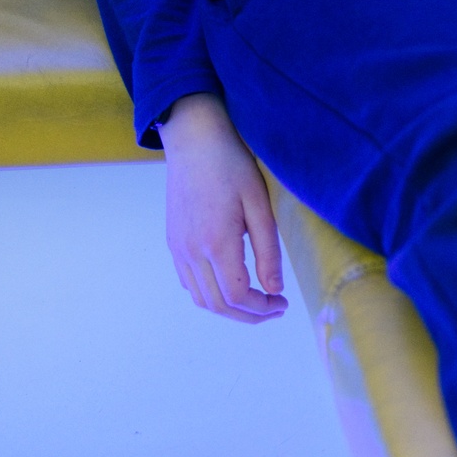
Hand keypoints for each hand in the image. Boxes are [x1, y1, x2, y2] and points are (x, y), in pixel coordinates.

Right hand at [159, 93, 287, 322]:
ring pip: (201, 298)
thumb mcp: (259, 205)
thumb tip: (275, 288)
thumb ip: (268, 251)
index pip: (238, 297)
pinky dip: (210, 292)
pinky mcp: (173, 242)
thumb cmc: (232, 165)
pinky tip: (230, 281)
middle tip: (273, 308)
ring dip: (228, 308)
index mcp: (217, 242)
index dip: (262, 309)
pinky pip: (189, 281)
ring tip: (255, 298)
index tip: (283, 303)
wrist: (195, 141)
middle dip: (248, 315)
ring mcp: (178, 248)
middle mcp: (192, 251)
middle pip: (218, 305)